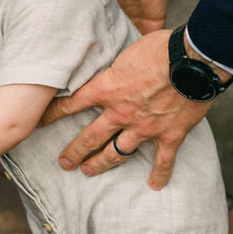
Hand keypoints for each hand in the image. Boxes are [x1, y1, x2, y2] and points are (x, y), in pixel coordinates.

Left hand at [39, 29, 211, 189]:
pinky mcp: (169, 135)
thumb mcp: (127, 52)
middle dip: (75, 152)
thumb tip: (110, 70)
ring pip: (116, 153)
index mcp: (108, 89)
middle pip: (91, 137)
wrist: (193, 60)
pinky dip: (159, 174)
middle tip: (64, 163)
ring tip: (89, 172)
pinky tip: (154, 185)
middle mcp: (121, 113)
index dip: (53, 114)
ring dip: (101, 164)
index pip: (72, 104)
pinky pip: (162, 161)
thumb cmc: (160, 48)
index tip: (39, 123)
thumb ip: (115, 68)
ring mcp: (144, 127)